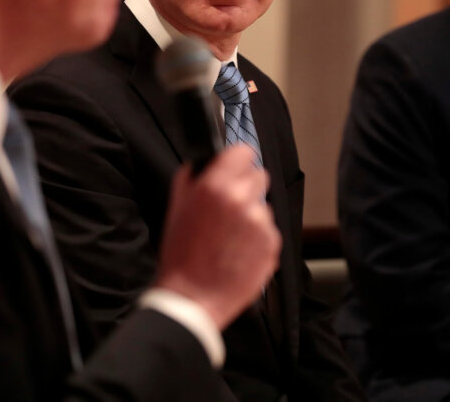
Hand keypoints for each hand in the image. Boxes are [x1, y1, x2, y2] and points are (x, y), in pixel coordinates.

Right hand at [154, 145, 280, 328]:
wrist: (192, 297)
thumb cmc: (181, 255)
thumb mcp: (178, 206)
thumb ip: (194, 177)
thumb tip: (208, 162)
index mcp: (215, 186)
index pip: (243, 151)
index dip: (238, 160)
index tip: (235, 168)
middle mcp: (240, 200)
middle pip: (258, 176)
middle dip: (245, 188)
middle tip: (229, 208)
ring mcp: (259, 222)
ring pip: (263, 206)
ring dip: (251, 216)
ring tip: (230, 237)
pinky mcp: (271, 243)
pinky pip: (268, 231)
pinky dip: (257, 239)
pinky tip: (239, 251)